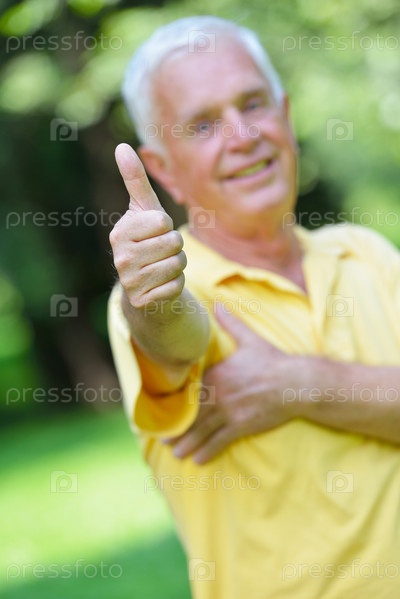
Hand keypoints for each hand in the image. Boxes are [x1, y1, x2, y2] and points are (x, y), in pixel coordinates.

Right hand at [110, 143, 185, 308]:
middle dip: (175, 247)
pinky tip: (161, 285)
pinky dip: (176, 285)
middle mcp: (120, 257)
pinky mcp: (142, 301)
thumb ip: (135, 180)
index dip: (166, 226)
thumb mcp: (143, 210)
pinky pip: (177, 286)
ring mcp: (129, 281)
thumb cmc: (147, 240)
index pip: (162, 221)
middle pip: (173, 242)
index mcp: (120, 232)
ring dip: (177, 266)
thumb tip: (122, 146)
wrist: (143, 285)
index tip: (154, 232)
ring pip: (177, 265)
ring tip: (161, 267)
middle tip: (160, 252)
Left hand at [164, 304, 301, 462]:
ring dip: (188, 443)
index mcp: (217, 374)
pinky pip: (220, 441)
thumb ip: (231, 324)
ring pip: (203, 431)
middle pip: (193, 415)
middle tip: (163, 439)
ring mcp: (230, 411)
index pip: (192, 391)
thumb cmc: (272, 360)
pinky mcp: (242, 425)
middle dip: (177, 429)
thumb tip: (219, 303)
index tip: (165, 412)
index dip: (177, 404)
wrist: (296, 382)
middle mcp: (219, 394)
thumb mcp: (250, 339)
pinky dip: (208, 451)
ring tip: (176, 453)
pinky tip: (198, 460)